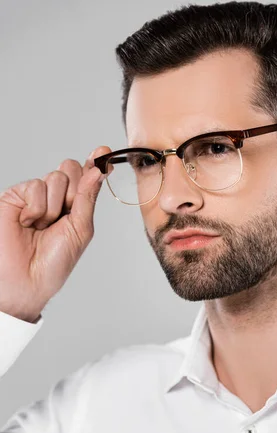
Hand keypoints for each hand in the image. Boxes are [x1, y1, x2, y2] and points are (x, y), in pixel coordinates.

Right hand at [0, 146, 111, 322]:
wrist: (27, 279)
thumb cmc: (55, 261)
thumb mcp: (80, 229)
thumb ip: (87, 198)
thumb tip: (97, 170)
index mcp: (74, 206)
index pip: (86, 177)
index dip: (95, 164)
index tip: (103, 151)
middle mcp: (56, 198)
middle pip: (71, 169)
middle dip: (74, 190)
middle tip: (65, 216)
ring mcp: (35, 196)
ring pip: (56, 176)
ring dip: (54, 207)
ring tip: (43, 227)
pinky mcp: (16, 196)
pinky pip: (36, 186)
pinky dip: (37, 208)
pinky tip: (28, 223)